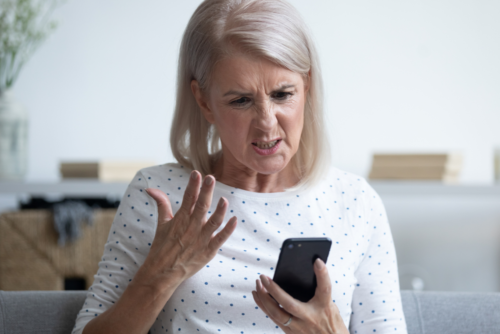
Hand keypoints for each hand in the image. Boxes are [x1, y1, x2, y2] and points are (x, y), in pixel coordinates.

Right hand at [134, 170, 236, 293]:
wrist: (161, 273)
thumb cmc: (162, 247)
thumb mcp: (161, 224)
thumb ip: (161, 204)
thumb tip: (151, 189)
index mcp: (180, 220)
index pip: (188, 198)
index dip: (193, 185)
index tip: (197, 173)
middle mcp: (191, 228)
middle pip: (201, 207)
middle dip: (206, 192)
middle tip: (211, 178)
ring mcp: (200, 240)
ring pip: (212, 223)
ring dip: (219, 211)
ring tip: (224, 200)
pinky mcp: (208, 252)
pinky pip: (220, 239)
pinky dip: (228, 230)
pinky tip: (234, 220)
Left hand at [252, 258, 348, 333]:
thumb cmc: (331, 323)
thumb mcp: (330, 305)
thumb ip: (318, 290)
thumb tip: (306, 271)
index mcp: (324, 308)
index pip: (325, 288)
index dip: (322, 274)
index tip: (317, 261)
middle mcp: (310, 318)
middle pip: (289, 304)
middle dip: (273, 290)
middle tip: (263, 277)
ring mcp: (299, 328)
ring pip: (276, 314)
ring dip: (264, 299)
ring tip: (257, 285)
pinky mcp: (291, 333)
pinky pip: (274, 319)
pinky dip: (265, 307)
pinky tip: (259, 297)